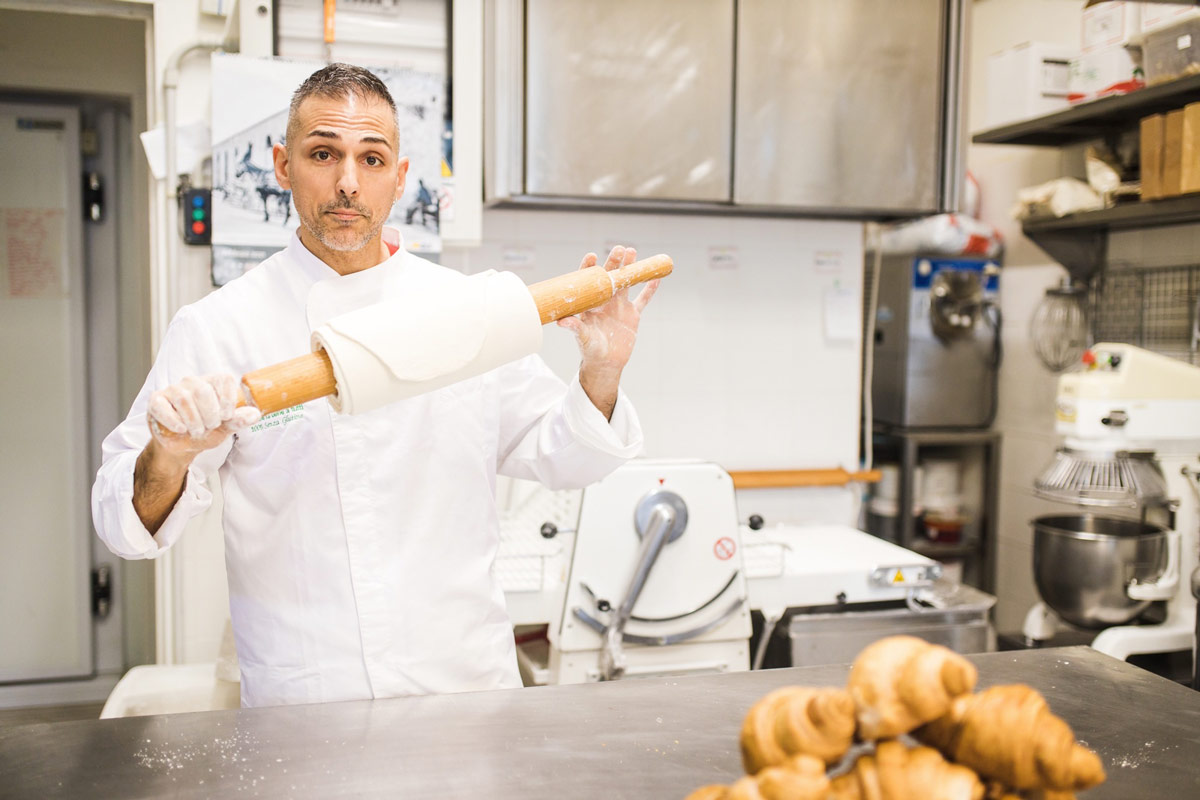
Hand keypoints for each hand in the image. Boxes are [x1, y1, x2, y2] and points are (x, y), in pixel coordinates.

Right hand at [146, 374, 260, 464]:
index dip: (228, 399)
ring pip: (184, 399)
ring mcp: (173, 390)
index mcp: (212, 383)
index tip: (227, 416)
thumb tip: (256, 414)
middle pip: (203, 391)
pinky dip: (174, 421)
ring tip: (196, 431)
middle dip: (210, 415)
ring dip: (193, 421)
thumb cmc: (205, 430)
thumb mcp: (226, 427)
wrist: (183, 445)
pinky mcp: (156, 400)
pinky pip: (163, 407)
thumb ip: (238, 420)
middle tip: (210, 426)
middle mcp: (192, 382)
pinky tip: (181, 430)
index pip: (224, 379)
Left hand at [557, 245, 658, 419]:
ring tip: (633, 251)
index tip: (592, 256)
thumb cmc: (590, 350)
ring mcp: (619, 306)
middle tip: (619, 249)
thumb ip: (575, 328)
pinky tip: (656, 276)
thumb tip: (561, 322)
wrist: (606, 363)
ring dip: (630, 269)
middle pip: (610, 277)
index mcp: (590, 303)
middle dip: (614, 262)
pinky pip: (643, 299)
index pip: (588, 281)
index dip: (589, 268)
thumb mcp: (583, 338)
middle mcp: (605, 301)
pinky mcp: (633, 314)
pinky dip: (650, 289)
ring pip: (626, 283)